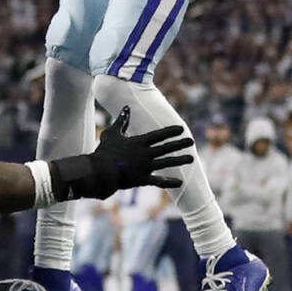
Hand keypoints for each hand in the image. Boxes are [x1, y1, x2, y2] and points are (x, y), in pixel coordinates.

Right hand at [48, 107, 192, 200]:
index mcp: (139, 142)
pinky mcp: (142, 179)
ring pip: (166, 162)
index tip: (181, 129)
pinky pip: (159, 181)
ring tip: (192, 158)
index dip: (171, 131)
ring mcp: (145, 167)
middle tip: (191, 141)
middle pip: (166, 147)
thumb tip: (126, 107)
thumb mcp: (112, 133)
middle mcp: (145, 153)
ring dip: (180, 160)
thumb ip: (122, 120)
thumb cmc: (105, 151)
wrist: (99, 171)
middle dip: (180, 144)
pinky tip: (181, 183)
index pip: (159, 134)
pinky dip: (169, 182)